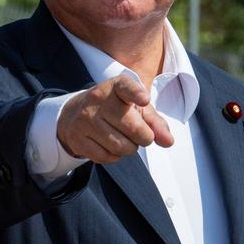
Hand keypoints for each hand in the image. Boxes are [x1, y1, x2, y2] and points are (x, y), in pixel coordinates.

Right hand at [57, 75, 173, 163]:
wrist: (75, 114)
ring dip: (130, 148)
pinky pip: (107, 157)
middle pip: (134, 129)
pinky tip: (108, 145)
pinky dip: (114, 156)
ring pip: (122, 147)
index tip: (145, 99)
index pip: (126, 88)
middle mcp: (98, 100)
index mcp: (115, 87)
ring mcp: (85, 119)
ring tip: (123, 139)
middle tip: (141, 135)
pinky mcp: (78, 138)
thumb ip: (155, 123)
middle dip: (145, 138)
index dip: (137, 94)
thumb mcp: (136, 108)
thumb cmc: (115, 109)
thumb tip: (168, 142)